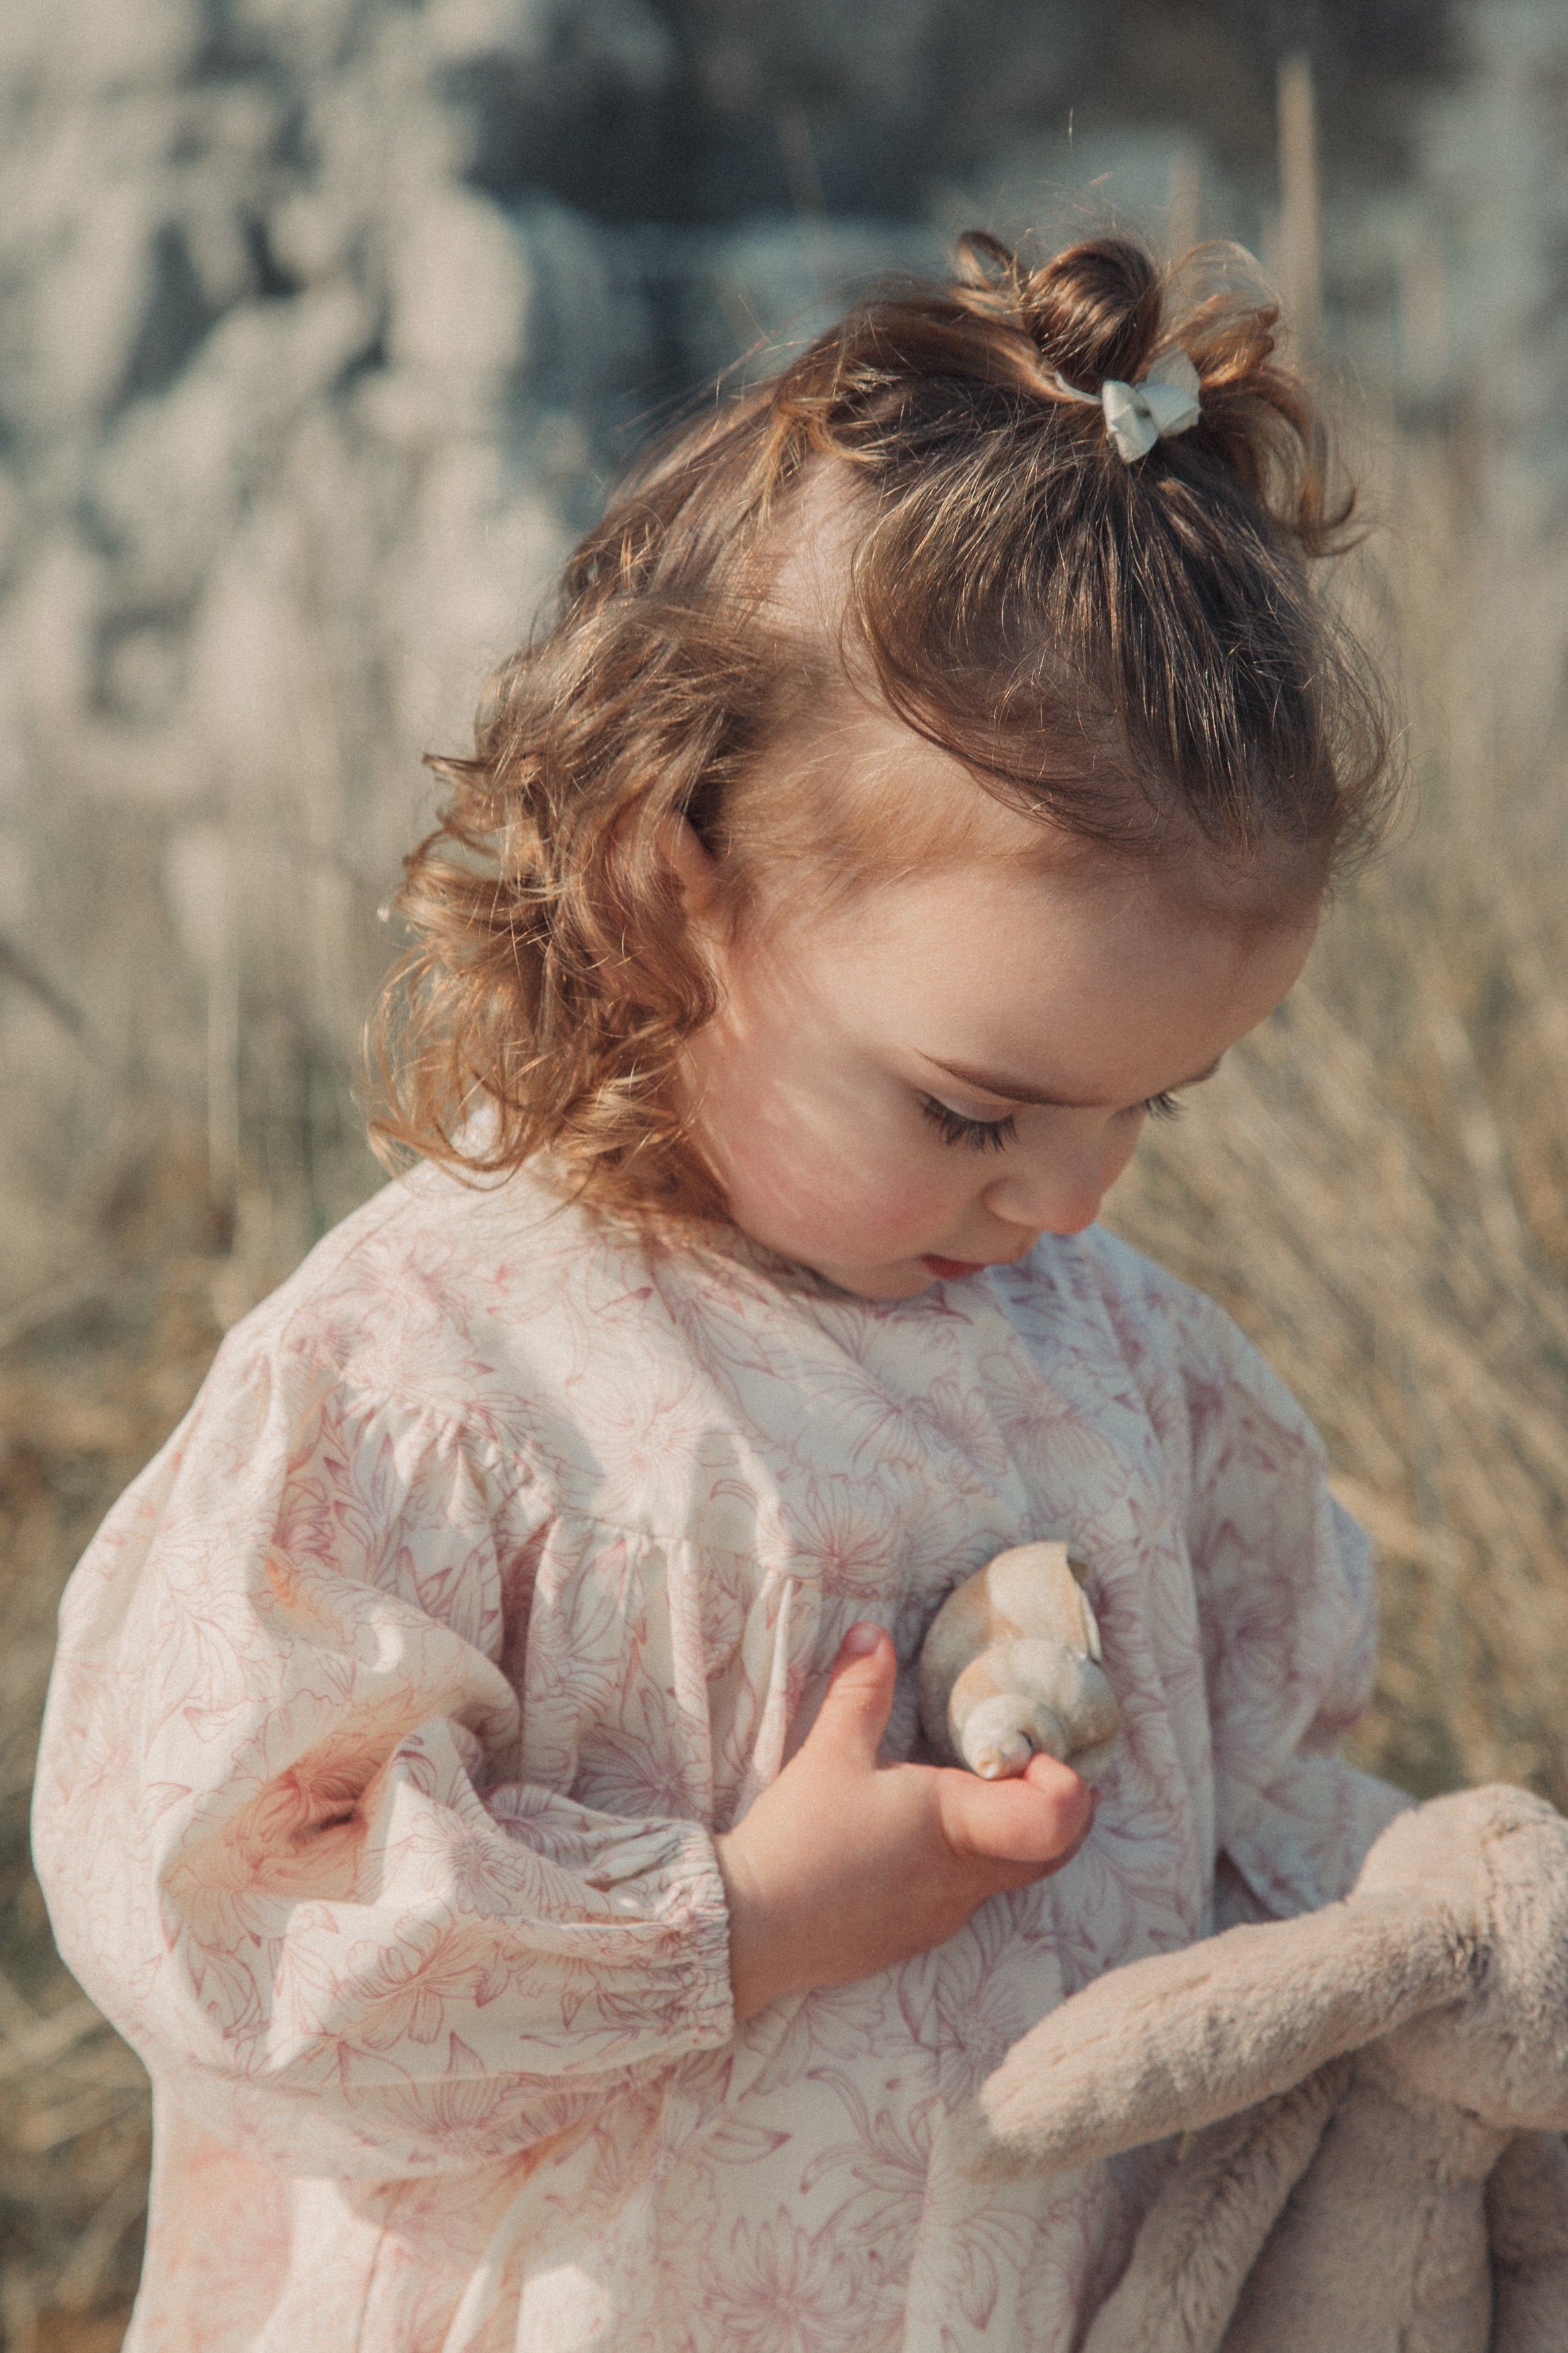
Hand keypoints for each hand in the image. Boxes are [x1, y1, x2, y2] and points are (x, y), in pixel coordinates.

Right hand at [714, 1622, 1096, 2019]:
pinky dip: (969, 1865)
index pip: (1059, 1817)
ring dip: (1009, 1836)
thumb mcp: (829, 1752)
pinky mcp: (917, 1936)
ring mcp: (945, 1915)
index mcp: (959, 1824)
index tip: (1035, 1754)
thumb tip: (873, 1633)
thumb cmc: (799, 1837)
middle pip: (1055, 1852)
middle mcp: (967, 1877)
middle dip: (1057, 1808)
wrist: (752, 1928)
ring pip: (1011, 1876)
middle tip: (1030, 1768)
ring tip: (969, 1794)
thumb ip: (860, 1689)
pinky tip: (920, 1841)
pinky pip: (968, 1897)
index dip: (1066, 1782)